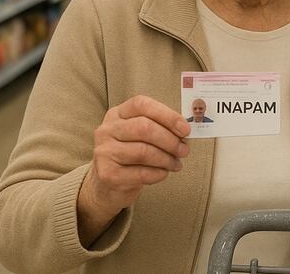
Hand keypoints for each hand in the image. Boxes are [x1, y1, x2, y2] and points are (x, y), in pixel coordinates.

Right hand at [77, 95, 190, 243]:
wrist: (106, 184)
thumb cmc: (130, 155)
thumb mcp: (139, 135)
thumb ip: (158, 127)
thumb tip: (185, 130)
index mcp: (116, 114)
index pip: (142, 105)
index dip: (167, 115)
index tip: (185, 129)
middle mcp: (106, 130)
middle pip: (144, 128)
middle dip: (170, 140)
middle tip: (184, 150)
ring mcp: (104, 152)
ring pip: (144, 151)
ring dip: (167, 159)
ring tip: (176, 164)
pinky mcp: (107, 174)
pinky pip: (141, 173)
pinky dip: (158, 174)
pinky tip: (163, 173)